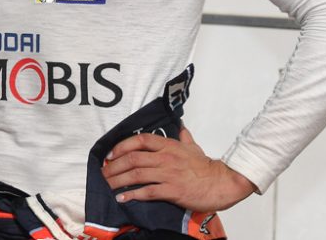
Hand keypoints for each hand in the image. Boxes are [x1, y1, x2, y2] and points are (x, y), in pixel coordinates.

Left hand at [102, 126, 255, 210]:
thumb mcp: (193, 147)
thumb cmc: (206, 167)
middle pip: (133, 158)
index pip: (140, 140)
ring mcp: (168, 174)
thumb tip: (181, 128)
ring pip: (136, 174)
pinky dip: (132, 195)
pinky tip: (122, 198)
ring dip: (118, 180)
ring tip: (108, 185)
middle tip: (103, 173)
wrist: (222, 183)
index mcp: (168, 146)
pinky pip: (148, 192)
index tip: (110, 155)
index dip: (122, 146)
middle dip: (114, 166)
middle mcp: (165, 158)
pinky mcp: (172, 190)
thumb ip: (184, 137)